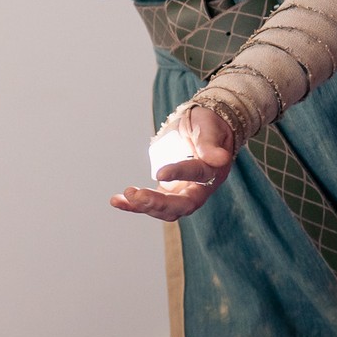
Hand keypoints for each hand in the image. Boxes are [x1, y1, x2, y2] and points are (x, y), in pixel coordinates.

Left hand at [110, 105, 235, 221]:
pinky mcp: (168, 192)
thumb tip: (220, 159)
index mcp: (213, 171)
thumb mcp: (209, 128)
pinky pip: (152, 204)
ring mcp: (182, 192)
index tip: (159, 173)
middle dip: (159, 203)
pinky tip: (117, 201)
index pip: (198, 175)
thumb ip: (210, 144)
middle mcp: (200, 187)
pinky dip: (134, 204)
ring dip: (143, 206)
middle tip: (137, 195)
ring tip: (124, 196)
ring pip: (166, 210)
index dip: (179, 174)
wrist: (203, 128)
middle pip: (183, 204)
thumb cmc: (208, 126)